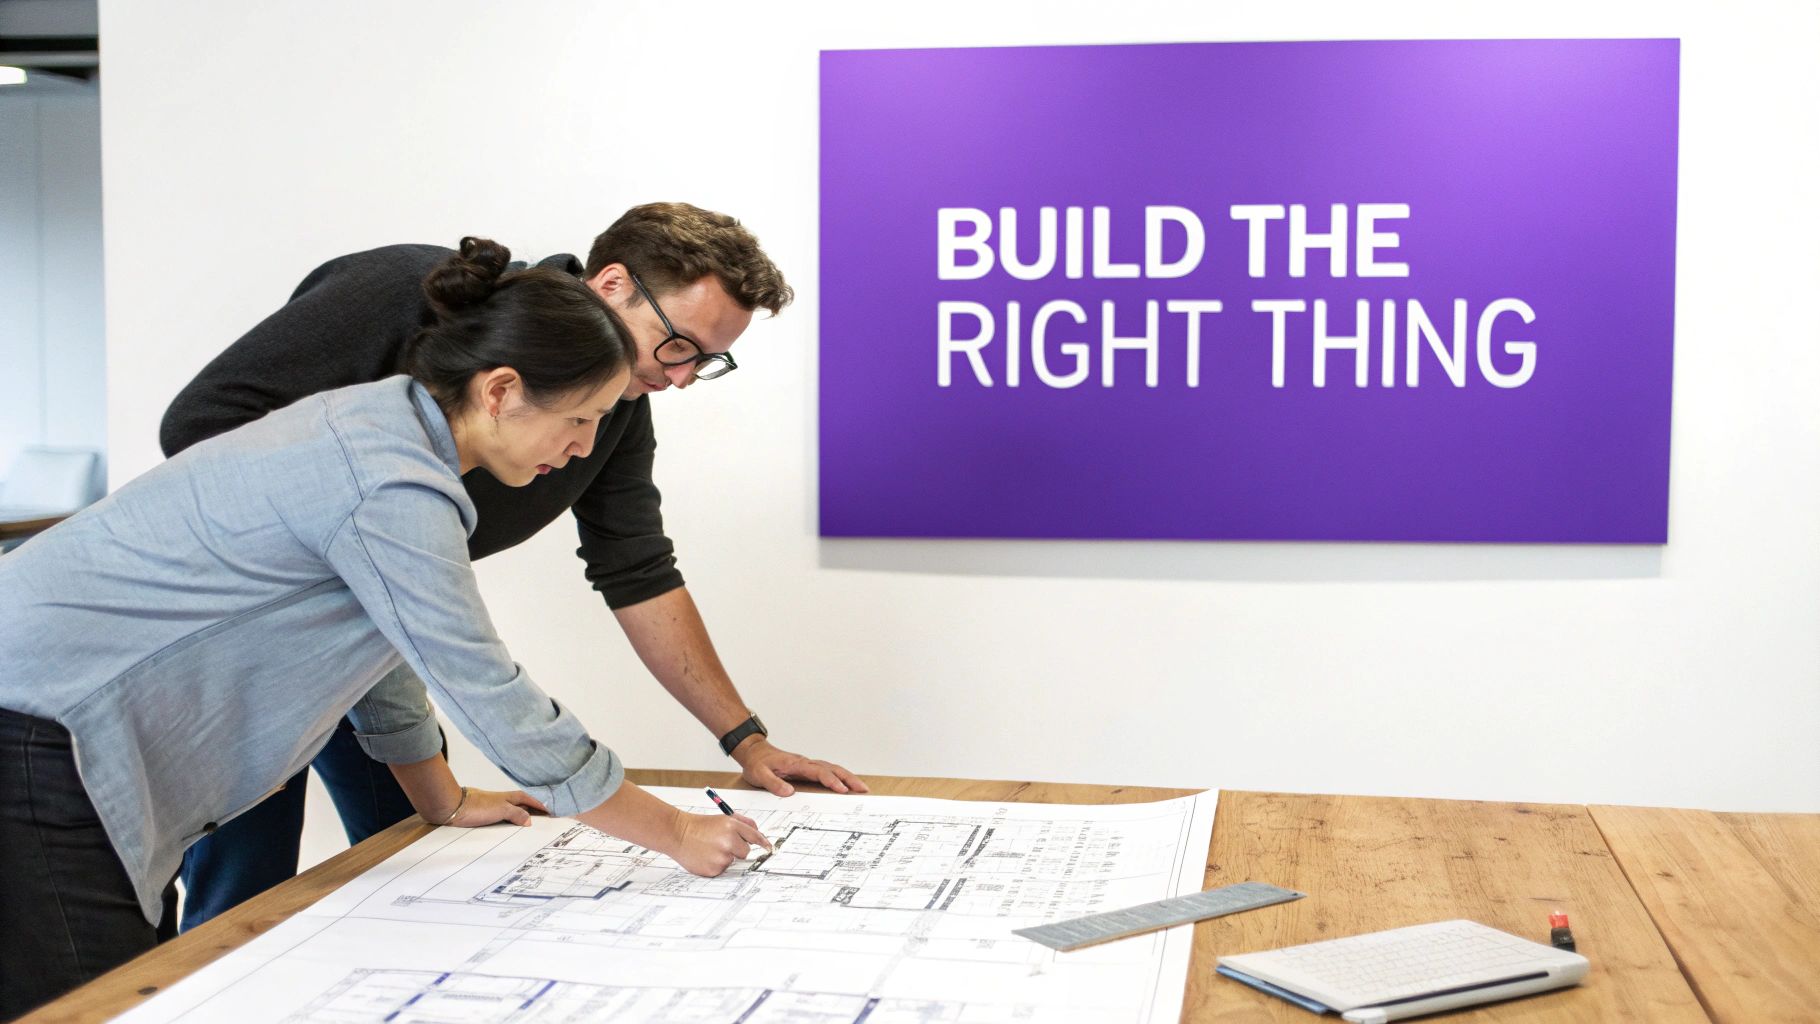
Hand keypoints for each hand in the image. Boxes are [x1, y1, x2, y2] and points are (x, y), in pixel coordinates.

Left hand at [447, 788, 547, 827]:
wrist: (454, 807)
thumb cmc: (478, 806)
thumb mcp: (502, 810)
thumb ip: (517, 814)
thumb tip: (530, 821)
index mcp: (510, 797)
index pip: (530, 800)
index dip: (540, 805)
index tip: (550, 811)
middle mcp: (503, 801)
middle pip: (522, 806)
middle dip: (532, 812)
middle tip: (543, 821)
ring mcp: (494, 808)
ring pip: (512, 813)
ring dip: (520, 819)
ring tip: (529, 829)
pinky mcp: (485, 816)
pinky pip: (502, 820)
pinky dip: (509, 824)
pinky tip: (509, 831)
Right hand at [669, 809, 770, 875]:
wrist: (677, 833)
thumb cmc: (699, 826)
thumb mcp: (722, 818)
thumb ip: (742, 823)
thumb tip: (758, 832)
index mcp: (732, 826)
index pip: (755, 836)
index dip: (763, 843)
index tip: (769, 848)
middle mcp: (728, 841)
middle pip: (746, 852)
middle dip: (737, 849)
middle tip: (721, 843)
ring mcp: (721, 857)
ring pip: (733, 861)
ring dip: (725, 857)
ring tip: (709, 849)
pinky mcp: (714, 869)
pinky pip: (722, 870)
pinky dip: (715, 865)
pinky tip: (705, 856)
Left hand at [732, 738, 868, 796]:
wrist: (754, 752)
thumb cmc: (757, 763)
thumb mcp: (759, 774)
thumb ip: (773, 783)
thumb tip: (789, 792)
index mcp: (796, 764)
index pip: (818, 772)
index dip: (831, 781)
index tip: (842, 789)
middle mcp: (805, 763)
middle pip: (832, 768)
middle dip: (849, 778)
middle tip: (863, 788)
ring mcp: (807, 765)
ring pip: (832, 769)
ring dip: (847, 777)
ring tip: (861, 787)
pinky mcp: (807, 769)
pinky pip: (827, 772)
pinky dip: (839, 777)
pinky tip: (846, 784)